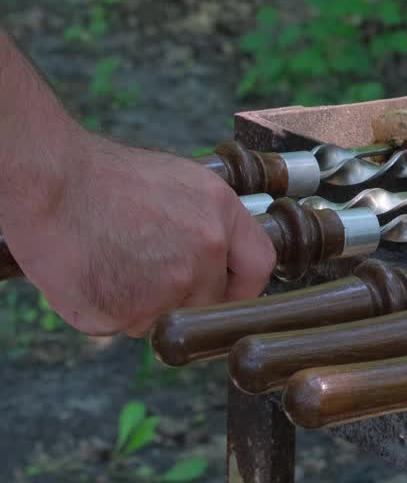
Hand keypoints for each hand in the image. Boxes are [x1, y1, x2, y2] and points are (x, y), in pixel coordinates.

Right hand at [2, 133, 276, 336]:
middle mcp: (202, 256)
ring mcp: (163, 290)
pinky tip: (93, 272)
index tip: (227, 290)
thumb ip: (213, 225)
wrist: (50, 185)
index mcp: (221, 219)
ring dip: (141, 303)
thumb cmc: (110, 180)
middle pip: (207, 302)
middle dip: (183, 295)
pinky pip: (121, 324)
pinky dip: (106, 308)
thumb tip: (225, 259)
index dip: (242, 284)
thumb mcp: (184, 184)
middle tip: (145, 266)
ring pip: (162, 318)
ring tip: (113, 260)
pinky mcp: (122, 314)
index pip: (259, 268)